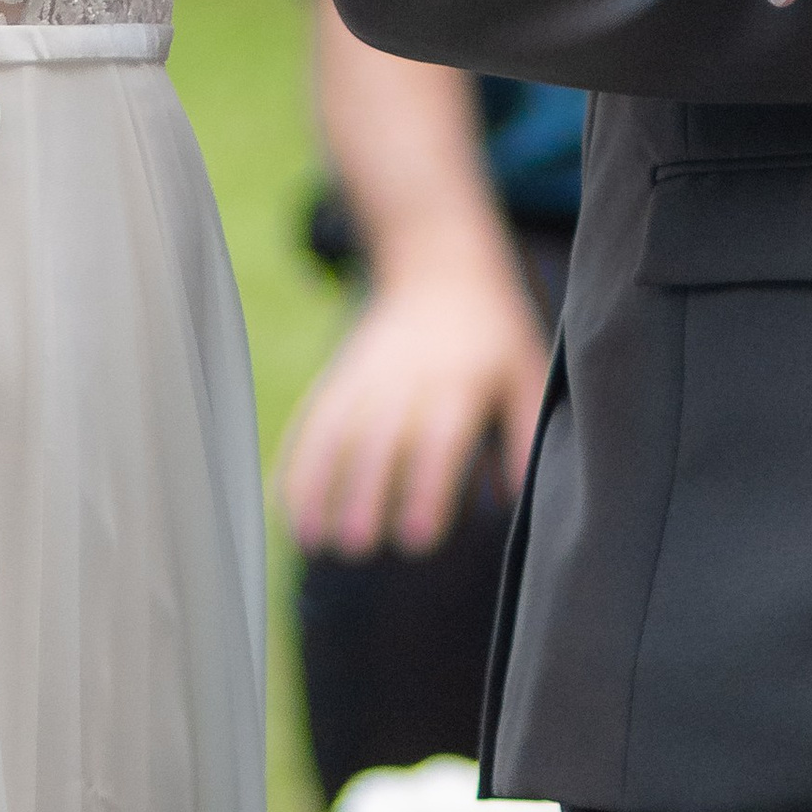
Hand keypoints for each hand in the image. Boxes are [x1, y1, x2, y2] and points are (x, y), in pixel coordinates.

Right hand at [278, 242, 548, 557]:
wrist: (440, 264)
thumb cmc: (494, 332)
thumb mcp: (527, 370)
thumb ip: (523, 433)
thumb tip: (521, 500)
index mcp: (461, 380)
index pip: (440, 437)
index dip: (427, 487)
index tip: (416, 538)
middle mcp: (408, 377)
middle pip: (380, 437)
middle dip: (364, 492)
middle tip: (355, 546)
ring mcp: (367, 373)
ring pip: (337, 429)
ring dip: (317, 483)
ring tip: (307, 539)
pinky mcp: (341, 375)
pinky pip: (313, 418)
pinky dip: (296, 461)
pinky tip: (284, 507)